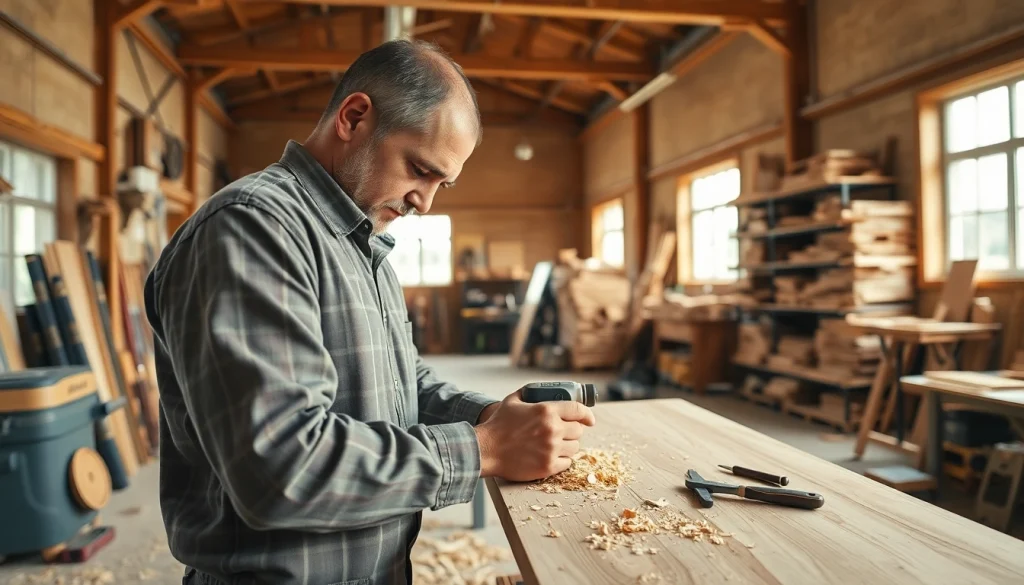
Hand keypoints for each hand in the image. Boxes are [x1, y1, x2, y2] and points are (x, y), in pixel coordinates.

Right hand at [474, 388, 595, 481]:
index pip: (578, 410)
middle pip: (578, 430)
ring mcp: (551, 449)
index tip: (590, 419)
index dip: (587, 414)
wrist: (486, 450)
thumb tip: (539, 389)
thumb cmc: (497, 425)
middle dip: (573, 431)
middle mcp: (553, 430)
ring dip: (568, 446)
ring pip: (574, 448)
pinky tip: (553, 456)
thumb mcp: (513, 400)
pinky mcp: (548, 467)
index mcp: (546, 410)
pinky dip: (563, 460)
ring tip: (557, 445)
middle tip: (564, 432)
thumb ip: (529, 393)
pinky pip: (567, 463)